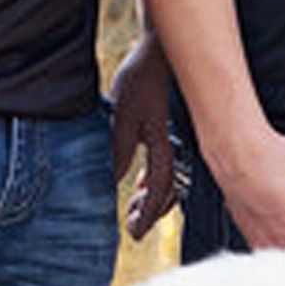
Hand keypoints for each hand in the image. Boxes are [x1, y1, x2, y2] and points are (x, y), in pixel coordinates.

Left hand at [109, 35, 178, 235]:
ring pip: (167, 180)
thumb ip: (119, 150)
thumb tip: (112, 182)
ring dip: (150, 197)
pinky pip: (164, 166)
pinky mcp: (164, 132)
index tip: (134, 232)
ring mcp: (171, 140)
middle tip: (131, 227)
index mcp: (163, 146)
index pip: (159, 191)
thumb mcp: (122, 116)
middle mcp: (171, 147)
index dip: (147, 214)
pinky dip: (152, 180)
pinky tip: (139, 183)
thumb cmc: (141, 80)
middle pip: (167, 191)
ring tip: (131, 207)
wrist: (157, 53)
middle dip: (149, 212)